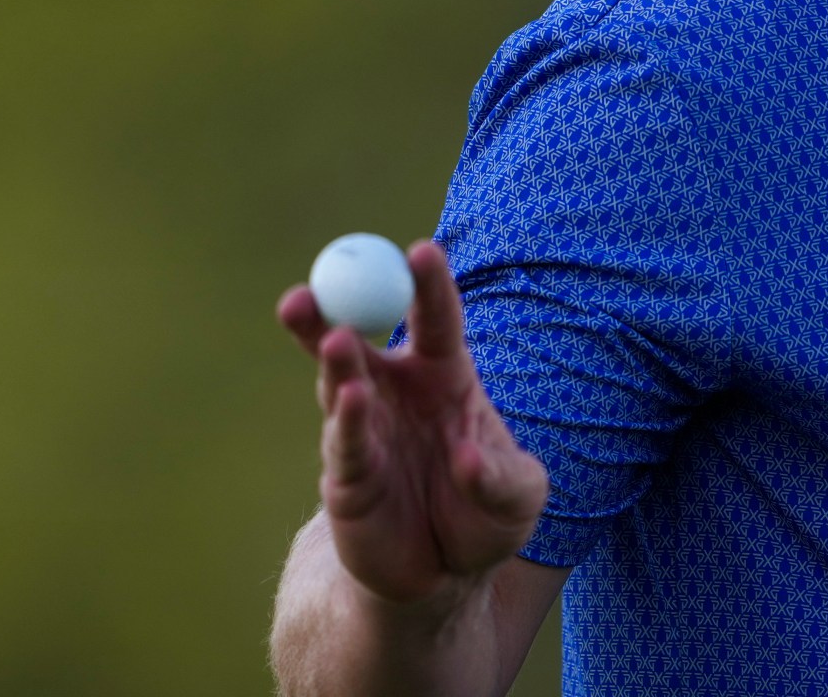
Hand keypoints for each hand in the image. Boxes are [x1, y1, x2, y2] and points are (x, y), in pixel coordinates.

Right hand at [278, 242, 549, 609]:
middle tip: (308, 292)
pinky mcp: (345, 477)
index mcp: (443, 376)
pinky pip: (342, 444)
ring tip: (339, 344)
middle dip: (329, 314)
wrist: (445, 577)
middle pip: (356, 340)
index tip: (420, 250)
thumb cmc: (486, 515)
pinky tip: (352, 402)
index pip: (435, 318)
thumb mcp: (520, 498)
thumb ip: (503, 477)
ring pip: (339, 385)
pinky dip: (350, 426)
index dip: (427, 284)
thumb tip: (468, 457)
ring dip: (337, 364)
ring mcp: (363, 431)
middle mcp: (394, 394)